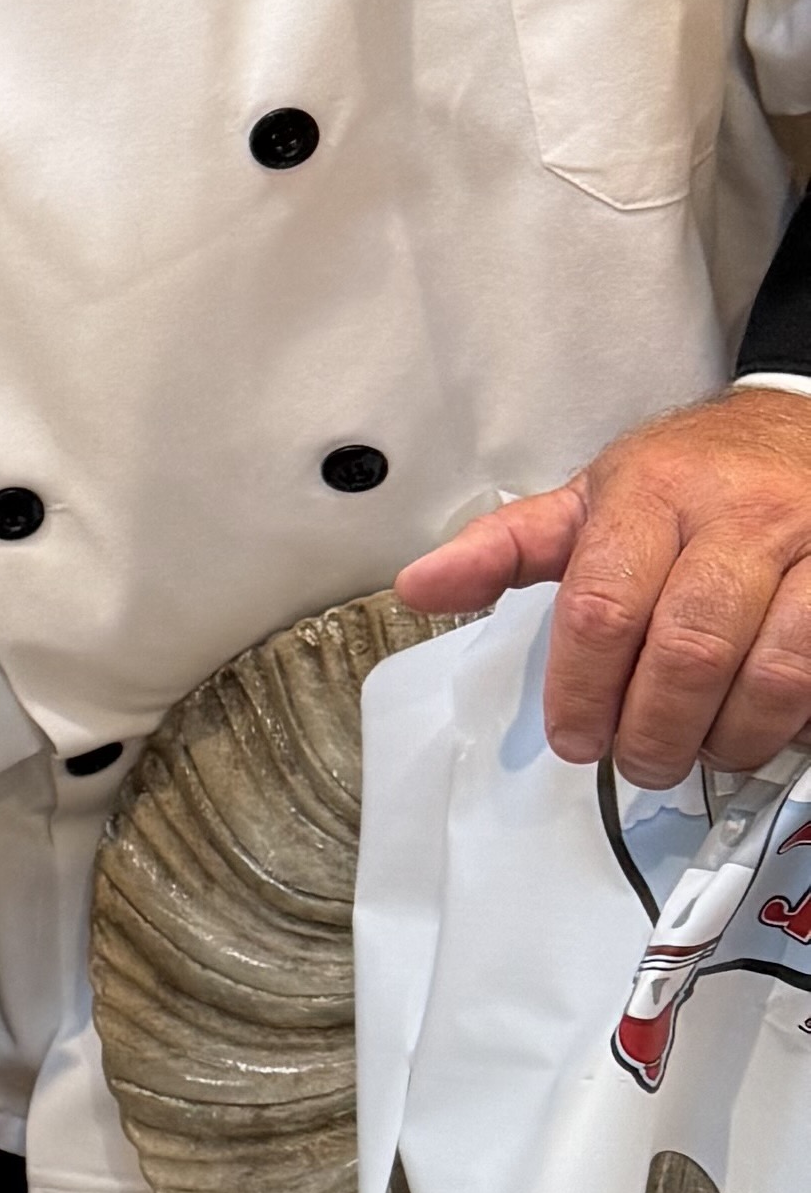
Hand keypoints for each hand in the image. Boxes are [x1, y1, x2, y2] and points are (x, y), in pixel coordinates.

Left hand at [397, 390, 810, 784]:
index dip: (581, 689)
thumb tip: (419, 586)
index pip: (602, 605)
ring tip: (698, 754)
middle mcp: (737, 516)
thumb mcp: (589, 498)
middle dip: (654, 728)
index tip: (573, 738)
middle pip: (689, 649)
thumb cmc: (687, 477)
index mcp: (650, 493)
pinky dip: (797, 720)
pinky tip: (765, 729)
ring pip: (775, 672)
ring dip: (729, 737)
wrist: (795, 429)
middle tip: (635, 762)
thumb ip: (504, 547)